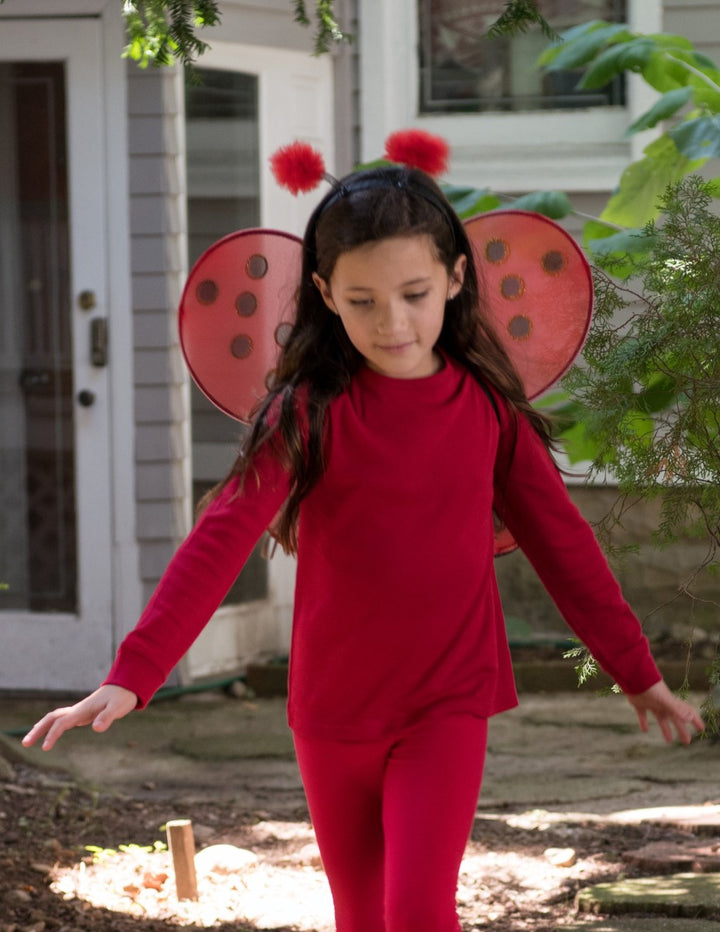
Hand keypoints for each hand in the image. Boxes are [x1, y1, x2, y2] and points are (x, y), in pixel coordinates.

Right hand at [22, 684, 137, 751]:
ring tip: (29, 740)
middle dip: (38, 730)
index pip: (62, 722)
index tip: (45, 748)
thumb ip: (107, 717)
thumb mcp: (118, 708)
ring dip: (41, 727)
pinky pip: (61, 719)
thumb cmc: (122, 697)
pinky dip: (51, 726)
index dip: (52, 734)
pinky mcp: (82, 713)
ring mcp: (79, 711)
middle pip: (52, 718)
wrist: (125, 685)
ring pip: (54, 718)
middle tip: (25, 743)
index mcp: (83, 710)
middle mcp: (78, 710)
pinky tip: (47, 733)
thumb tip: (96, 728)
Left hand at [627, 679, 704, 744]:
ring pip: (661, 719)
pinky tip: (644, 730)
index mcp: (671, 703)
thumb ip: (675, 709)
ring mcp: (651, 704)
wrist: (634, 678)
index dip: (695, 720)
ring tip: (669, 741)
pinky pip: (643, 715)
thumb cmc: (652, 688)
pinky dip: (644, 722)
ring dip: (666, 729)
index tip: (701, 729)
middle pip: (675, 719)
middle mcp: (663, 704)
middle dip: (682, 730)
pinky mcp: (639, 704)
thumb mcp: (665, 700)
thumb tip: (688, 719)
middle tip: (687, 742)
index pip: (687, 712)